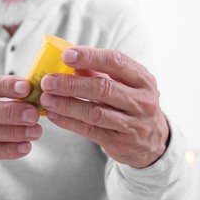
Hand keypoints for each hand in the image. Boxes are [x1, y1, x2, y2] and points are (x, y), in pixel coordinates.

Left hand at [40, 47, 168, 167]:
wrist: (153, 142)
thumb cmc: (131, 105)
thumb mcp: (124, 85)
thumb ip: (99, 73)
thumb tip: (69, 62)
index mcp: (143, 79)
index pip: (116, 62)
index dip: (90, 57)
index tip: (66, 55)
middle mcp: (142, 101)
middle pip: (103, 89)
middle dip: (71, 84)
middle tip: (48, 81)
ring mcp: (133, 124)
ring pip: (94, 112)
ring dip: (66, 105)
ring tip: (46, 98)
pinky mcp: (120, 143)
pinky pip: (89, 131)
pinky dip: (68, 122)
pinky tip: (53, 115)